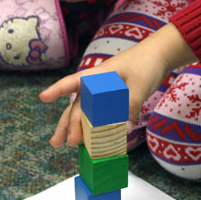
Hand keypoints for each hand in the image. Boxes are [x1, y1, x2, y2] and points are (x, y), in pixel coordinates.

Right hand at [39, 23, 197, 146]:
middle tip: (60, 142)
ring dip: (72, 128)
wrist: (157, 56)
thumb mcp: (140, 86)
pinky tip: (86, 140)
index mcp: (98, 76)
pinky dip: (91, 128)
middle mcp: (95, 85)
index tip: (43, 97)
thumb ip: (130, 106)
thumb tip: (123, 130)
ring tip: (61, 143)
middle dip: (67, 124)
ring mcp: (101, 93)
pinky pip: (96, 115)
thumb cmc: (145, 65)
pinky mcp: (109, 99)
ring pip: (82, 112)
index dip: (58, 90)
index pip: (74, 82)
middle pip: (76, 105)